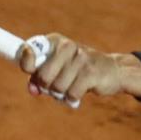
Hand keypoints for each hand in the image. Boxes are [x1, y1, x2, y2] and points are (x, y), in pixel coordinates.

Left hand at [18, 33, 138, 103]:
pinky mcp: (91, 72)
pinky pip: (71, 93)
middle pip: (43, 76)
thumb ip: (40, 77)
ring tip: (71, 87)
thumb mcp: (59, 69)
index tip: (30, 72)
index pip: (32, 49)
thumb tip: (32, 89)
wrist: (113, 71)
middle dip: (47, 87)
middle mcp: (67, 46)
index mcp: (56, 41)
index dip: (27, 63)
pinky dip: (73, 98)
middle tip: (56, 87)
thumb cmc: (79, 70)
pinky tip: (80, 93)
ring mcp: (80, 58)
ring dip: (61, 94)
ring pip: (57, 87)